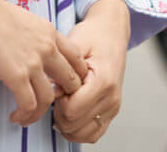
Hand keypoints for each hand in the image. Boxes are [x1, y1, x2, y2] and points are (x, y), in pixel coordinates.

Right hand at [0, 0, 87, 126]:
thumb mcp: (28, 20)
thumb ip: (37, 37)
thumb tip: (33, 52)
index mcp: (51, 33)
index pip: (77, 60)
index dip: (75, 77)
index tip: (61, 87)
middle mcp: (48, 48)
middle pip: (71, 81)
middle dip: (63, 99)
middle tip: (48, 106)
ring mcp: (34, 63)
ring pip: (50, 99)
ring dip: (39, 114)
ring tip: (27, 117)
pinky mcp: (17, 75)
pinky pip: (29, 104)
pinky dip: (24, 115)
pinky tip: (15, 116)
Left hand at [54, 0, 129, 143]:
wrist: (111, 32)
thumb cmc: (93, 36)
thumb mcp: (75, 46)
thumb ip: (64, 69)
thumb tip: (53, 92)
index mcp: (103, 82)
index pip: (72, 110)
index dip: (58, 101)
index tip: (57, 86)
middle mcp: (111, 98)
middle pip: (74, 124)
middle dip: (59, 112)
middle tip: (58, 93)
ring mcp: (113, 107)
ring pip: (83, 134)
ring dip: (67, 123)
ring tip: (63, 103)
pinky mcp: (112, 111)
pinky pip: (93, 134)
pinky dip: (77, 131)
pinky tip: (69, 115)